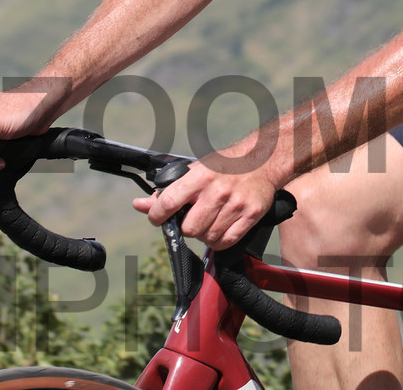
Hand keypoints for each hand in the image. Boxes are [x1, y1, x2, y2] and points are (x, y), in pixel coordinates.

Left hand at [133, 158, 281, 249]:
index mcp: (200, 176)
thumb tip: (140, 205)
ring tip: (209, 221)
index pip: (169, 202)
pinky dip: (219, 241)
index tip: (158, 218)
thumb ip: (167, 190)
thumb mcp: (195, 170)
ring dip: (204, 235)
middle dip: (186, 227)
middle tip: (192, 218)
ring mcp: (235, 204)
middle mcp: (217, 190)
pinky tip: (219, 229)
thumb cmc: (225, 165)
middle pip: (190, 228)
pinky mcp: (250, 214)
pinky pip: (226, 242)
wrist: (262, 160)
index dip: (157, 215)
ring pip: (208, 237)